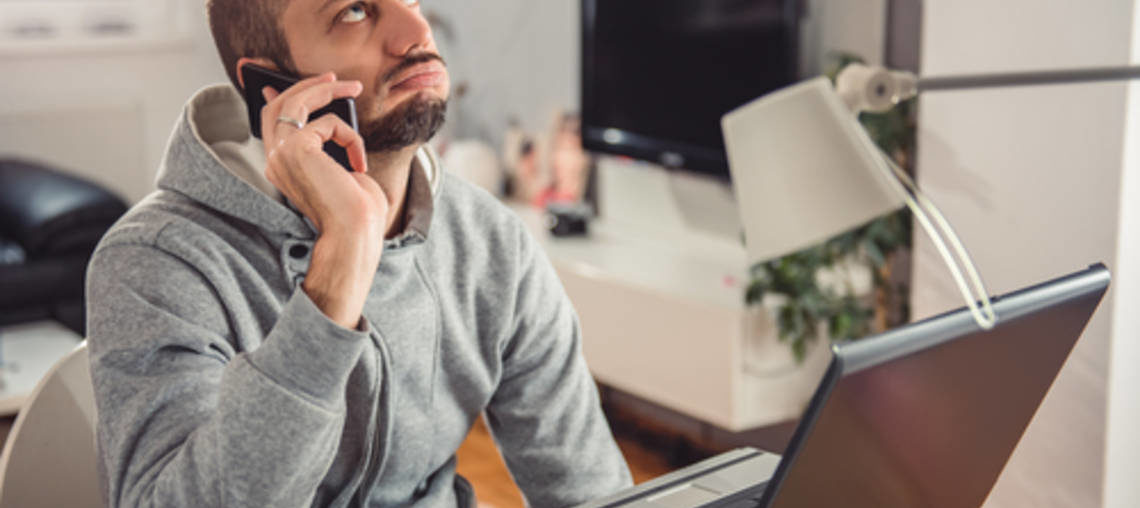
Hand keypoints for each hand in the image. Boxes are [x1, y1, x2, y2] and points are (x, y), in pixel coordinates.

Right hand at [260, 72, 386, 327]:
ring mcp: (281, 155)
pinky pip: (328, 123)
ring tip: (354, 87)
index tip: (286, 82)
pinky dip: (351, 137)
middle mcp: (274, 161)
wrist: (355, 233)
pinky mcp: (296, 150)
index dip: (279, 98)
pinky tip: (359, 163)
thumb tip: (328, 117)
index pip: (271, 124)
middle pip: (279, 106)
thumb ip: (327, 143)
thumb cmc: (355, 210)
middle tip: (334, 78)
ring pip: (296, 103)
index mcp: (280, 169)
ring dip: (327, 90)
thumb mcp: (339, 168)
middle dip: (306, 86)